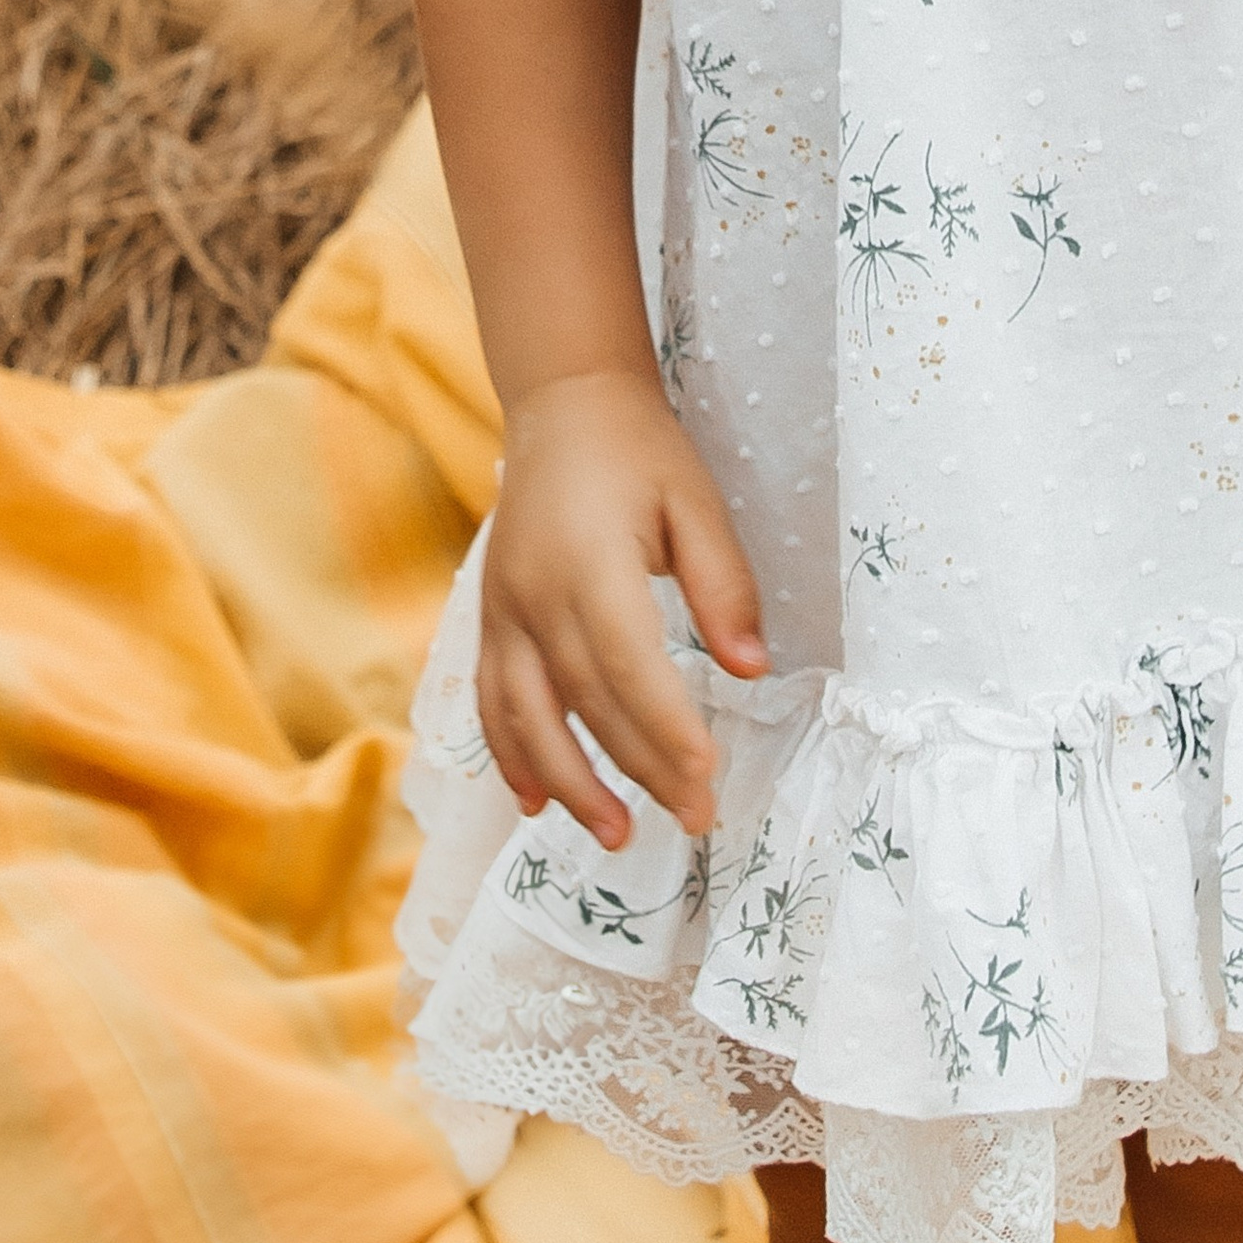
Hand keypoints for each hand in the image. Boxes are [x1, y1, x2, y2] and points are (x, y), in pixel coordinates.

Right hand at [477, 366, 768, 849]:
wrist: (562, 406)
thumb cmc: (639, 452)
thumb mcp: (696, 500)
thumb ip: (724, 585)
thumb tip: (753, 669)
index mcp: (590, 562)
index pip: (630, 666)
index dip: (667, 730)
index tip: (707, 778)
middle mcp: (534, 595)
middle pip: (587, 703)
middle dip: (642, 769)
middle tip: (694, 818)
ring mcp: (502, 611)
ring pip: (527, 718)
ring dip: (571, 784)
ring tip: (618, 836)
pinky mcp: (489, 620)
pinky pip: (492, 702)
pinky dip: (512, 755)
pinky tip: (538, 800)